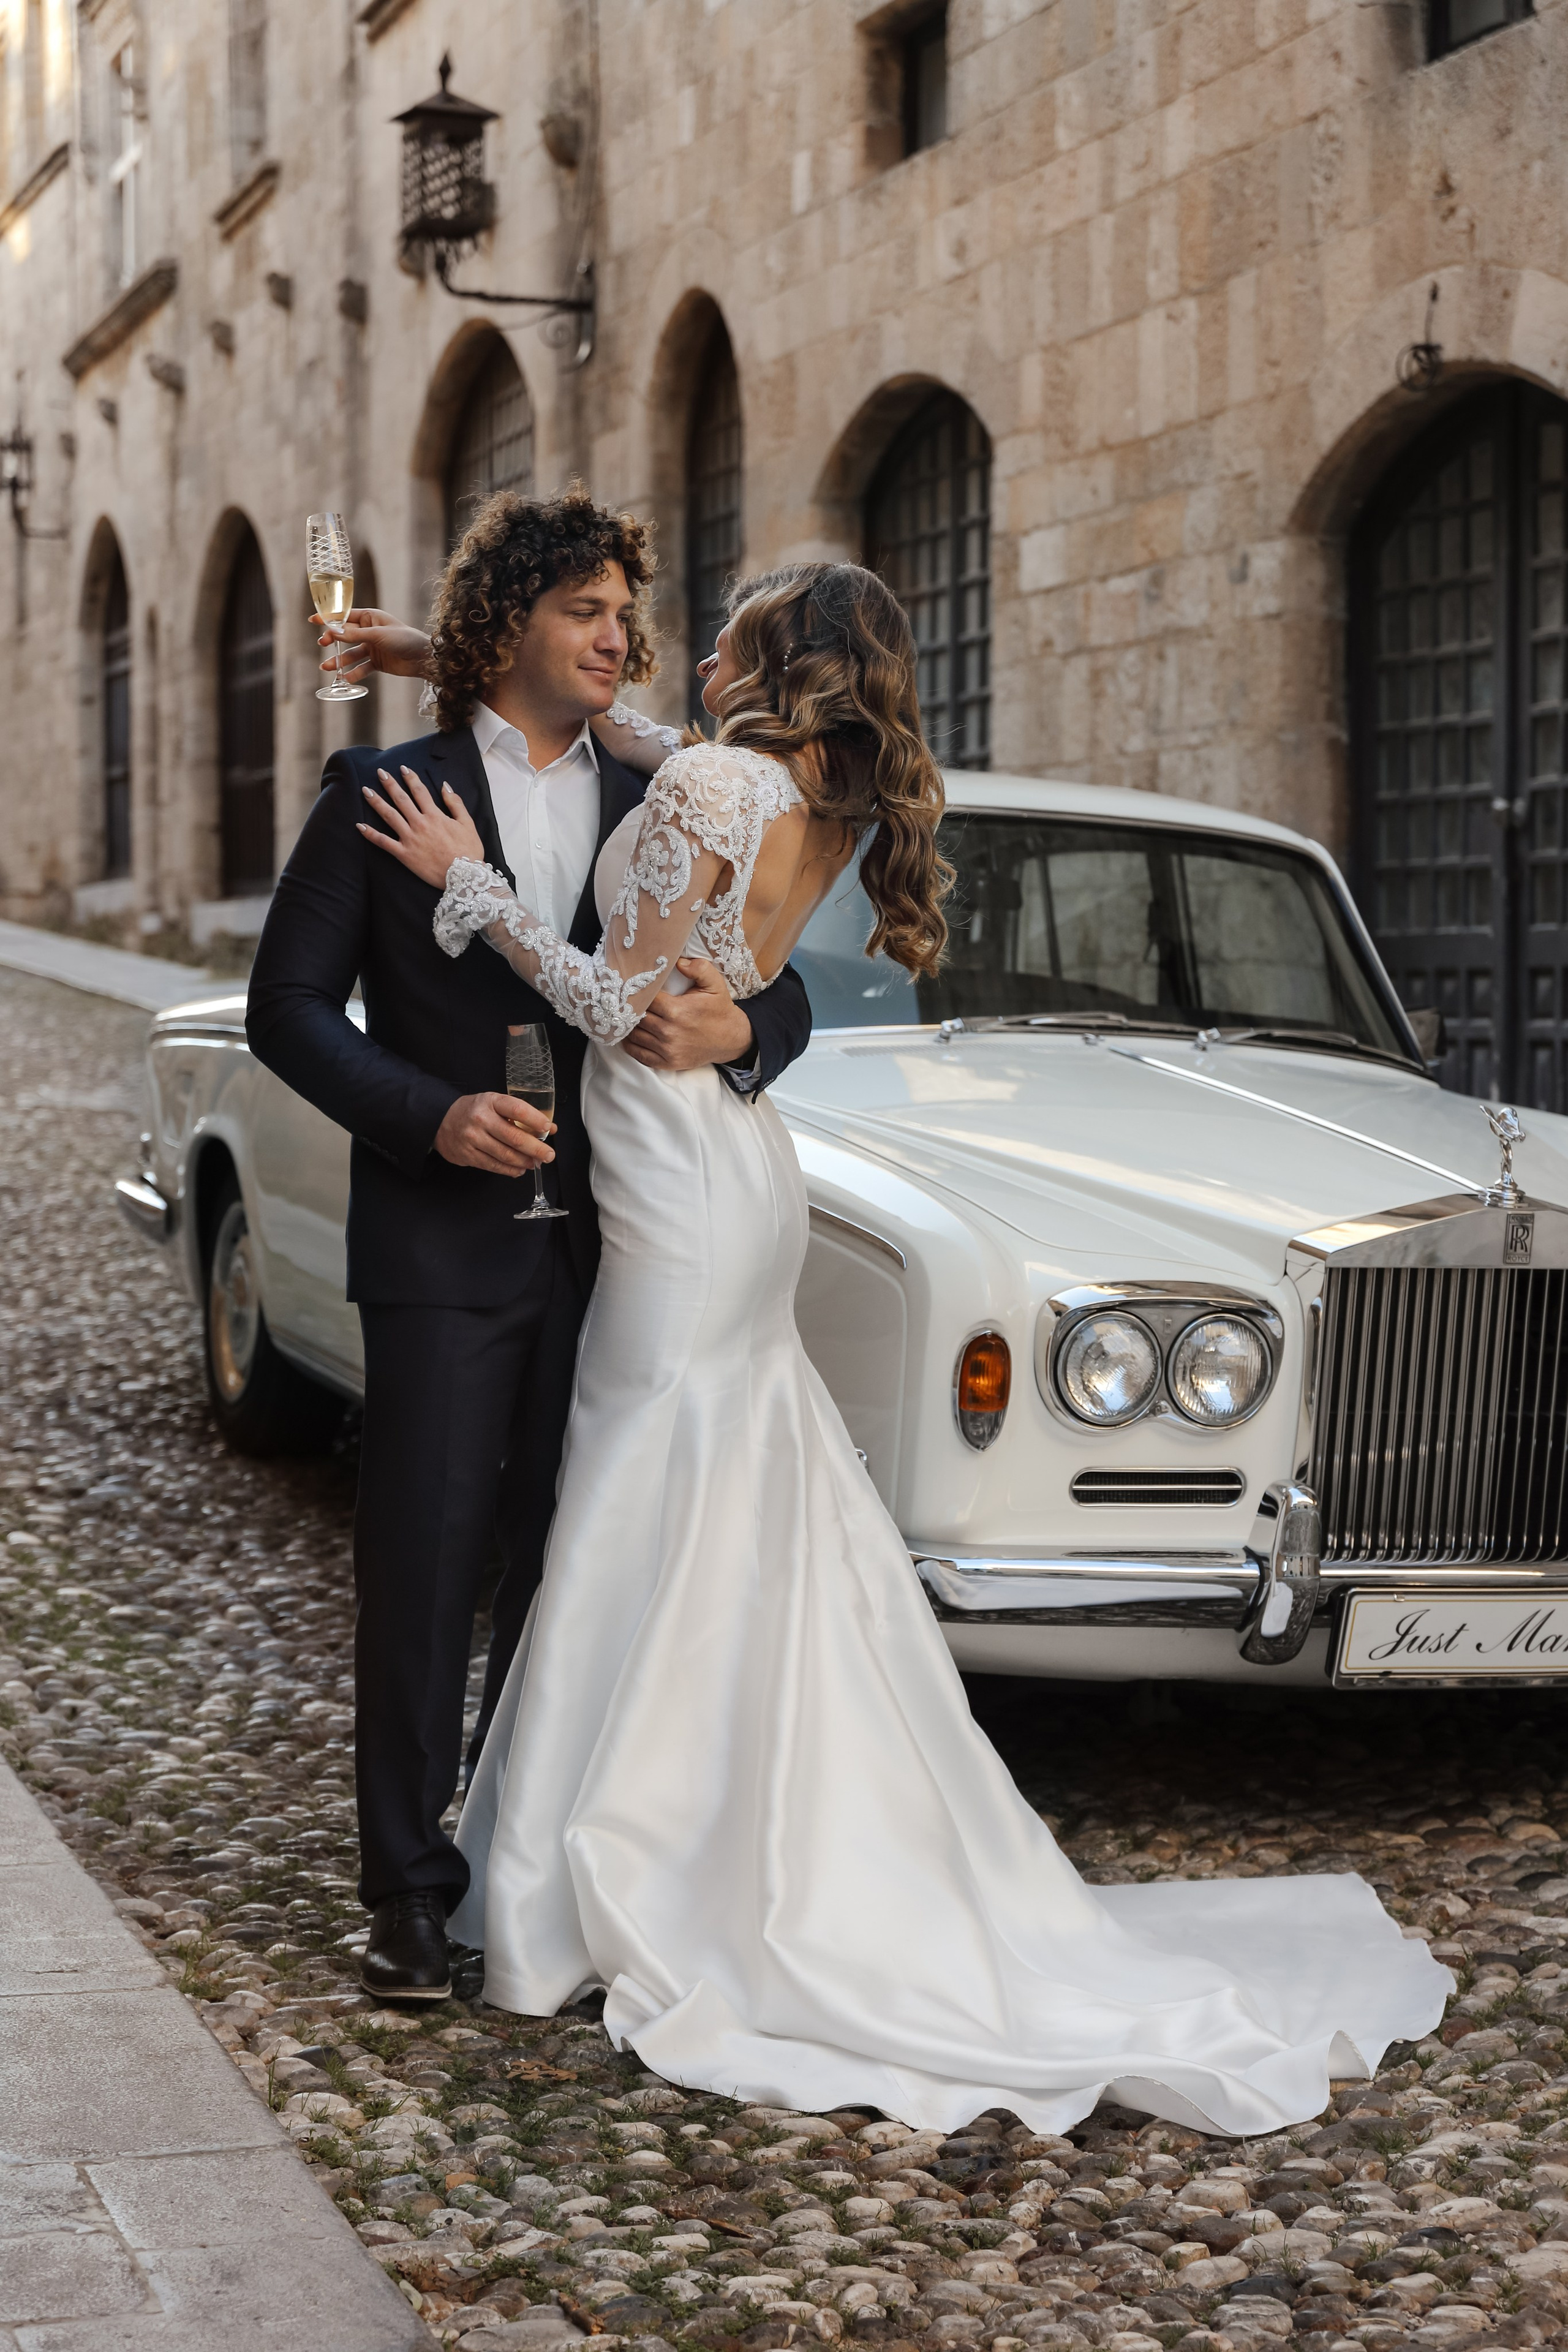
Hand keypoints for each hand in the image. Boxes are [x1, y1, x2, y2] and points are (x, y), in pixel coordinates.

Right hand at [315, 608, 433, 685]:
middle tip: (322, 644)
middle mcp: (369, 631)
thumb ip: (355, 634)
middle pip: (345, 636)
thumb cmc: (404, 638)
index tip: (312, 620)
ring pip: (351, 654)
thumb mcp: (378, 635)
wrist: (423, 658)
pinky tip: (345, 679)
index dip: (328, 619)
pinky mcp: (377, 662)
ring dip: (339, 661)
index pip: (344, 616)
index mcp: (370, 617)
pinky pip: (361, 668)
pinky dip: (353, 674)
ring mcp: (372, 647)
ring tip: (327, 668)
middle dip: (332, 640)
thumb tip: (333, 632)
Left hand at [359, 766, 484, 886]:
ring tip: (365, 791)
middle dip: (389, 784)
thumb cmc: (468, 851)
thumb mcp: (467, 823)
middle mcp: (419, 823)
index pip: (419, 791)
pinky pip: (383, 842)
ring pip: (389, 816)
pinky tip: (360, 825)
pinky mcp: (404, 854)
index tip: (402, 768)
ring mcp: (410, 838)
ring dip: (376, 802)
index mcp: (435, 815)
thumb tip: (445, 785)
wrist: (464, 877)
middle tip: (380, 772)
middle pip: (401, 799)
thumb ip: (455, 803)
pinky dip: (371, 834)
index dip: (410, 778)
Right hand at [435, 1092, 554, 1175]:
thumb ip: (520, 1115)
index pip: (518, 1109)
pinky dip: (510, 1170)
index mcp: (490, 1101)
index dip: (536, 1120)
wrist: (441, 1120)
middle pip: (515, 1137)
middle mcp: (481, 1119)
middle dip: (536, 1149)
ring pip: (506, 1155)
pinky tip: (520, 1169)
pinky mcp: (468, 1155)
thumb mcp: (495, 1104)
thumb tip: (549, 1128)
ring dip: (525, 1161)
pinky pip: (494, 1165)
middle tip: (549, 1155)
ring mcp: (473, 1138)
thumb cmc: (474, 1111)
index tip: (548, 1128)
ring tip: (535, 1163)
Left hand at [621, 957, 754, 1071]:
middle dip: (632, 1009)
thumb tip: (678, 961)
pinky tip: (630, 1035)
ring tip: (627, 1016)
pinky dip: (631, 1046)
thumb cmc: (719, 1010)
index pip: (645, 999)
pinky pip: (640, 1055)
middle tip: (627, 1001)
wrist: (731, 1039)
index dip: (638, 993)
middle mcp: (669, 1032)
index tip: (635, 988)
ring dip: (629, 1026)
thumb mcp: (715, 985)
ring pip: (635, 1036)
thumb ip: (699, 968)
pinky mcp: (668, 1063)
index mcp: (677, 1010)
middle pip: (637, 1017)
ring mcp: (667, 1050)